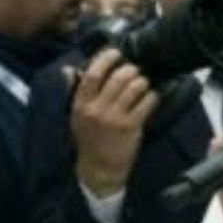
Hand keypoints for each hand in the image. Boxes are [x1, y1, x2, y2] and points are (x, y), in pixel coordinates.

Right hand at [70, 48, 157, 196]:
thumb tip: (70, 69)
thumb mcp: (74, 116)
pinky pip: (146, 103)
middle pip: (117, 77)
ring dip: (142, 81)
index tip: (116, 53)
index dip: (106, 59)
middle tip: (135, 70)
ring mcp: (115, 117)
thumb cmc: (88, 141)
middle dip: (130, 69)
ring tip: (143, 83)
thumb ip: (73, 92)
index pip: (93, 73)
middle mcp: (97, 108)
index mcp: (81, 104)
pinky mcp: (131, 127)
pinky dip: (152, 96)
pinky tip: (152, 97)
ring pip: (134, 87)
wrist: (99, 169)